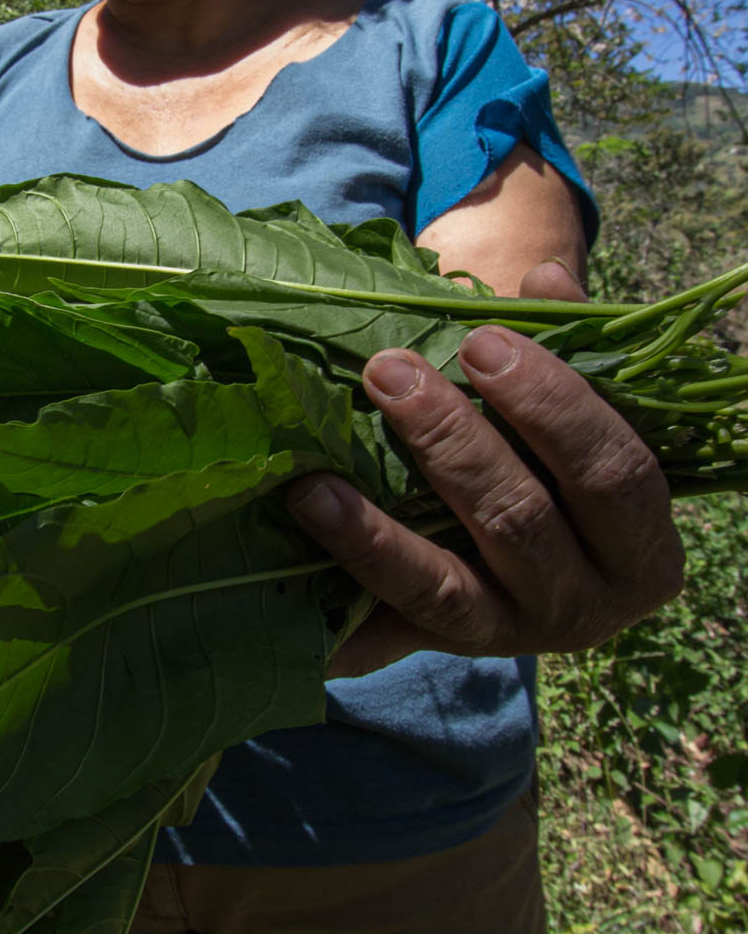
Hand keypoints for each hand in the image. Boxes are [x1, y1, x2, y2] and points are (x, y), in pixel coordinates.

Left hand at [288, 260, 685, 678]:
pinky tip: (293, 575)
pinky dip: (342, 612)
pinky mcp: (443, 652)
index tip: (482, 339)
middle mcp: (587, 606)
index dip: (552, 404)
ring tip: (313, 480)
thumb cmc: (559, 469)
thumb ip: (570, 350)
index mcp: (641, 545)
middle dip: (452, 442)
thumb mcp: (579, 417)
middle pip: (522, 523)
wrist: (536, 575)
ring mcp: (511, 636)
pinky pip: (389, 632)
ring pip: (447, 588)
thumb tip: (544, 281)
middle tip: (388, 371)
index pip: (611, 471)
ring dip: (377, 533)